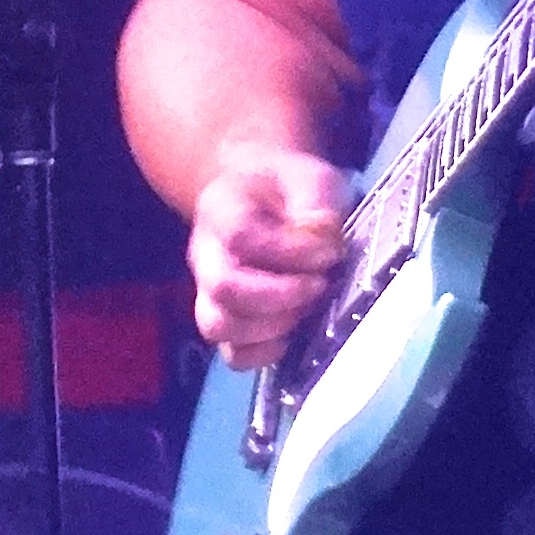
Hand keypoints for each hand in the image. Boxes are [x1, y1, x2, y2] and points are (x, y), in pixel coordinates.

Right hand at [189, 141, 352, 367]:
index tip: (329, 251)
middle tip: (320, 285)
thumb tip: (325, 247)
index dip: (289, 252)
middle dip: (281, 295)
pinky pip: (232, 354)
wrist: (263, 197)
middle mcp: (204, 254)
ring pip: (219, 326)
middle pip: (223, 287)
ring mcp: (208, 292)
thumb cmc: (287, 189)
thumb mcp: (309, 179)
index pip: (241, 237)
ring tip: (307, 308)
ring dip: (272, 326)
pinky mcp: (225, 322)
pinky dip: (264, 354)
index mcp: (220, 209)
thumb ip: (317, 207)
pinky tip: (294, 334)